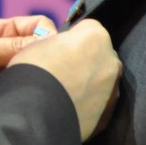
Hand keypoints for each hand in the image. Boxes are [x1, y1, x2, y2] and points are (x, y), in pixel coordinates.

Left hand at [0, 16, 56, 137]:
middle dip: (50, 63)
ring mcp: (1, 82)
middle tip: (58, 78)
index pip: (37, 27)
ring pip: (34, 81)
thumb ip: (10, 47)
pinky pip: (20, 103)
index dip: (49, 35)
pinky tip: (34, 111)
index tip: (55, 53)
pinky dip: (27, 105)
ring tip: (48, 96)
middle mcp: (4, 56)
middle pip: (40, 55)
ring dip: (39, 86)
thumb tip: (49, 44)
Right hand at [8, 18, 120, 140]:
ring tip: (63, 93)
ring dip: (87, 83)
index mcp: (96, 36)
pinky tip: (68, 108)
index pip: (87, 28)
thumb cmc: (33, 71)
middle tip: (60, 72)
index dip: (70, 38)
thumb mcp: (40, 42)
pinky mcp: (108, 115)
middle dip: (85, 60)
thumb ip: (62, 42)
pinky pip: (98, 103)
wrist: (34, 115)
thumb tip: (67, 51)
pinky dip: (87, 103)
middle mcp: (111, 61)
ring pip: (101, 80)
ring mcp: (113, 89)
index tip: (57, 49)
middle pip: (98, 55)